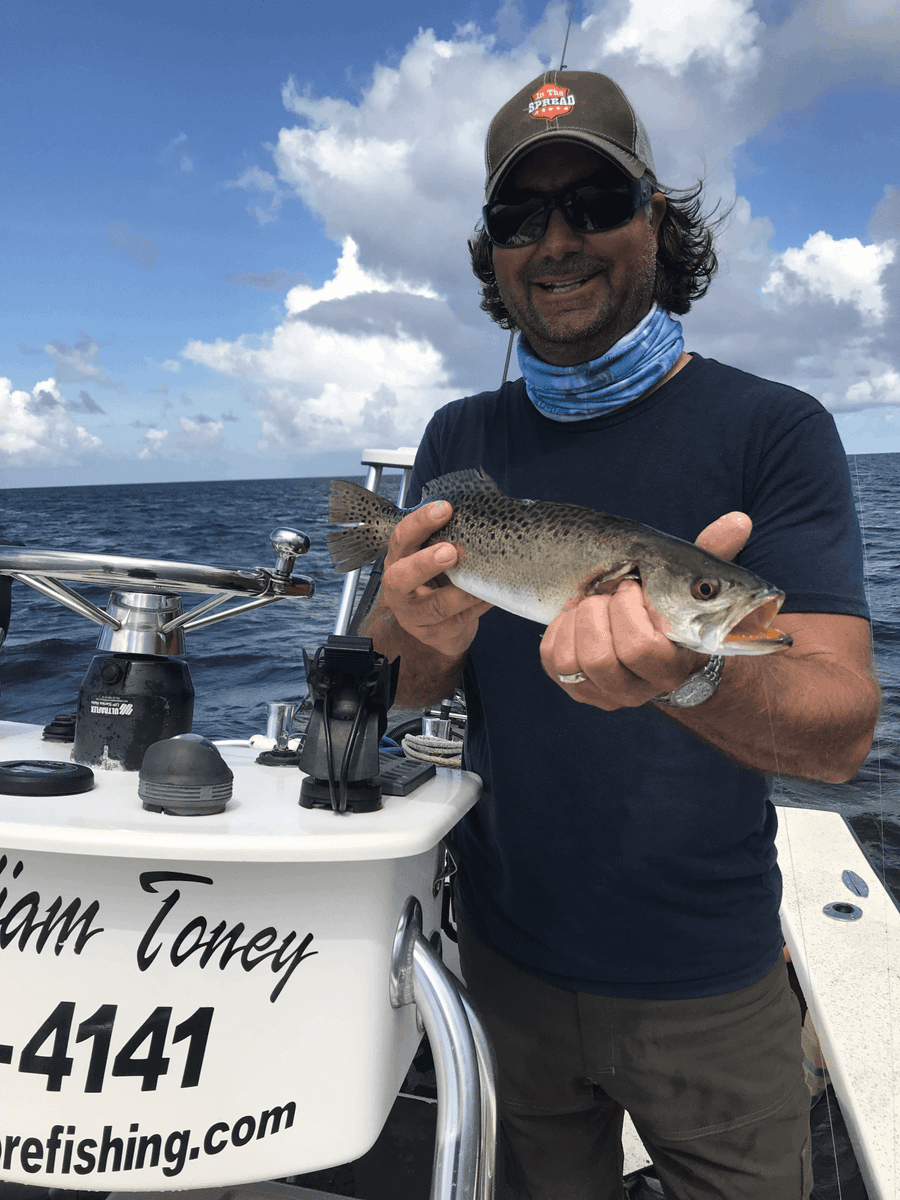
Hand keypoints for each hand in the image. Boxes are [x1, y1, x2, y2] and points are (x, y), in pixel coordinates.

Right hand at [380, 500, 492, 659]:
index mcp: (398, 562)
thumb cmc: (434, 583)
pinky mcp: (438, 635)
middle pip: (401, 579)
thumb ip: (444, 539)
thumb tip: (478, 515)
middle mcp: (400, 591)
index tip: (445, 509)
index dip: (420, 523)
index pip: (401, 539)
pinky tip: (493, 594)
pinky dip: (479, 605)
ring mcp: (416, 617)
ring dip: (461, 592)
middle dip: (425, 564)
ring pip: (437, 606)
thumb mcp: (431, 558)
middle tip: (451, 551)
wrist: (436, 627)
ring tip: (481, 579)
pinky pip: (462, 620)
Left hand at [539, 512, 752, 709]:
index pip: (642, 649)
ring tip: (591, 602)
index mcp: (671, 666)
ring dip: (576, 621)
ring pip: (572, 662)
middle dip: (598, 612)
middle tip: (608, 591)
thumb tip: (739, 520)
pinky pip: (553, 661)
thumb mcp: (694, 586)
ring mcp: (604, 693)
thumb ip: (714, 555)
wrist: (661, 651)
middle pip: (601, 658)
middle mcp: (637, 689)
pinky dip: (558, 630)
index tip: (632, 587)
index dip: (629, 612)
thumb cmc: (674, 611)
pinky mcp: (576, 688)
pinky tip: (575, 616)